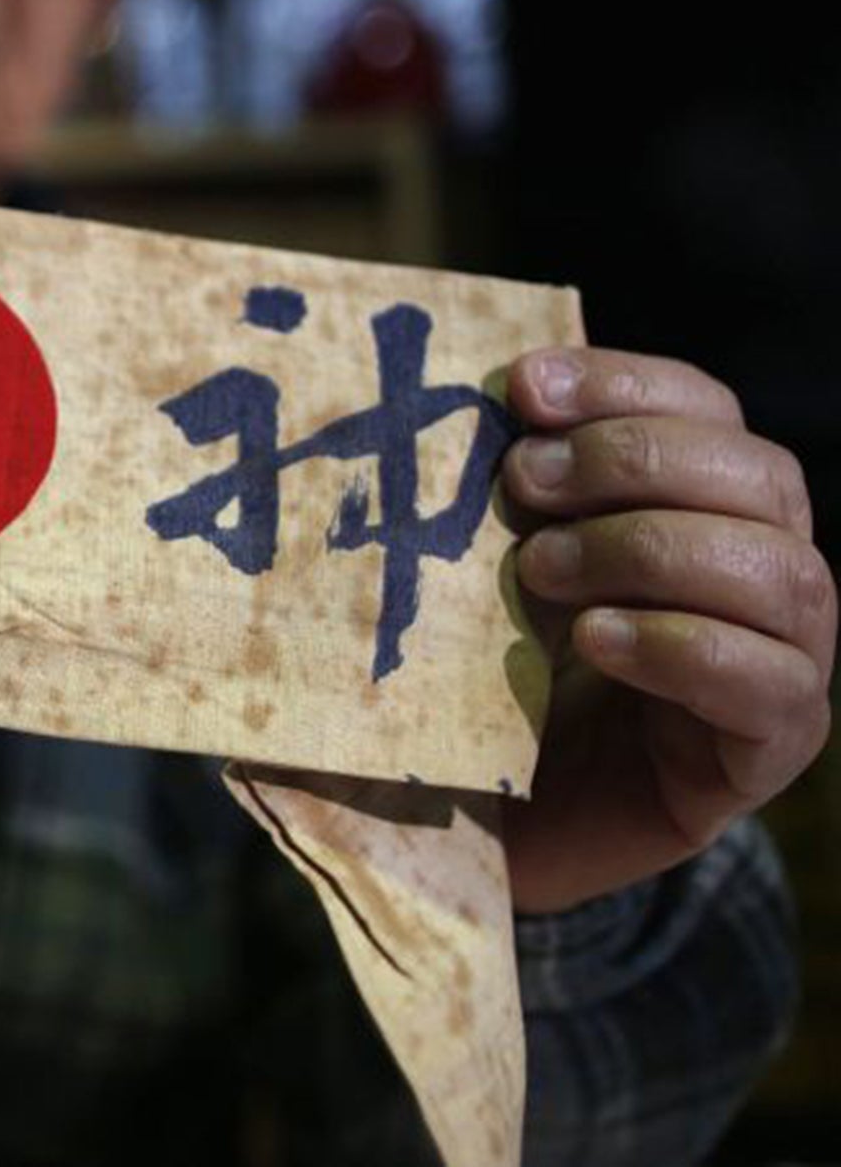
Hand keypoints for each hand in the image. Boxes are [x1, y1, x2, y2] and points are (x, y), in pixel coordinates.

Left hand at [499, 348, 833, 911]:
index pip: (705, 409)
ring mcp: (777, 664)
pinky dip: (685, 647)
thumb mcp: (462, 572)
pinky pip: (773, 685)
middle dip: (634, 459)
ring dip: (651, 549)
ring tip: (539, 570)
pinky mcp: (758, 754)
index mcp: (694, 505)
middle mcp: (755, 574)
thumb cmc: (463, 678)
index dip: (624, 381)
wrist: (472, 823)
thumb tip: (419, 401)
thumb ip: (466, 492)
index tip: (520, 385)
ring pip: (785, 572)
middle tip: (522, 481)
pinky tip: (596, 641)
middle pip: (761, 474)